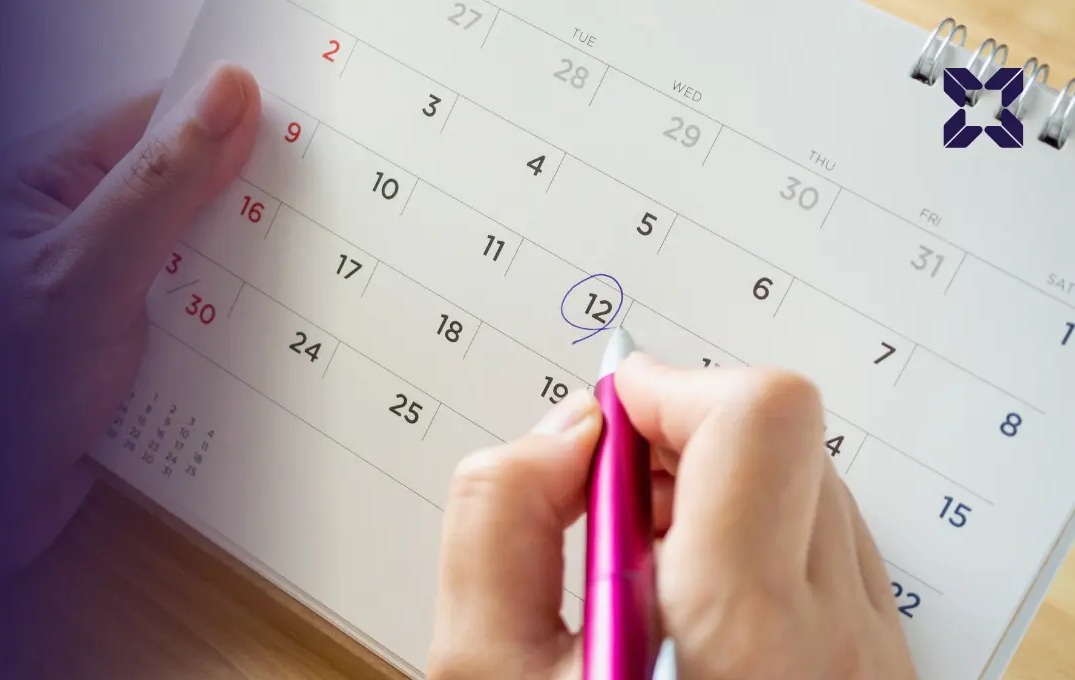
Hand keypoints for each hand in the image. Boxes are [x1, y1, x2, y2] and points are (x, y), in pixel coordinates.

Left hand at [0, 63, 260, 580]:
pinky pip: (197, 319)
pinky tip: (272, 340)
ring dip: (246, 276)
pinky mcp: (128, 347)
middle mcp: (78, 230)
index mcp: (46, 185)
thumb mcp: (86, 273)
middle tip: (325, 217)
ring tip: (311, 279)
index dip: (232, 121)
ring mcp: (105, 289)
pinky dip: (233, 330)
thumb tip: (227, 96)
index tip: (308, 136)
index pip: (156, 122)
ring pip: (199, 259)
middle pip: (187, 191)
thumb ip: (161, 186)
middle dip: (251, 207)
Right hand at [427, 356, 917, 679]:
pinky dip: (748, 536)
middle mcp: (842, 643)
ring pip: (809, 483)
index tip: (607, 421)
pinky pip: (824, 545)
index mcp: (748, 640)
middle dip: (678, 440)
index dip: (669, 392)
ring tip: (641, 564)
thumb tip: (561, 435)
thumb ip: (495, 526)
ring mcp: (876, 657)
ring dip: (714, 487)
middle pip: (786, 438)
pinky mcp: (877, 664)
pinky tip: (686, 599)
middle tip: (608, 504)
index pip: (760, 419)